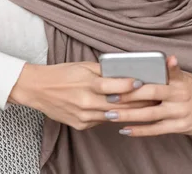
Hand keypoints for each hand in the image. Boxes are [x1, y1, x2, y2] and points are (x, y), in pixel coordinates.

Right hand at [8, 62, 153, 130]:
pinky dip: (112, 115)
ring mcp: (83, 116)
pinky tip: (124, 111)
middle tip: (153, 96)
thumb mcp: (84, 66)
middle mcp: (86, 102)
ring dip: (130, 111)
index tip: (143, 82)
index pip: (114, 87)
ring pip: (113, 116)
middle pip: (118, 104)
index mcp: (87, 84)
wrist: (37, 89)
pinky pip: (101, 121)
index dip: (130, 85)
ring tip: (146, 105)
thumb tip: (125, 72)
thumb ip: (104, 71)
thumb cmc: (62, 74)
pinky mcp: (80, 125)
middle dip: (138, 101)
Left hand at [103, 56, 191, 136]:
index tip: (121, 78)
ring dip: (128, 115)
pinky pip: (156, 130)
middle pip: (150, 95)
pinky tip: (125, 130)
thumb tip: (162, 59)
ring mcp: (179, 113)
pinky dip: (139, 130)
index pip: (157, 78)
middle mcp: (179, 96)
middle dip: (128, 96)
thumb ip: (170, 72)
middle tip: (109, 96)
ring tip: (110, 114)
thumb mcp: (186, 78)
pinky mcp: (179, 127)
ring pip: (149, 114)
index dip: (140, 79)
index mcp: (179, 81)